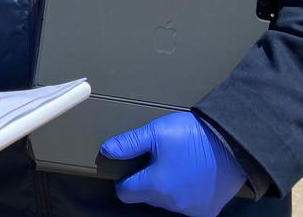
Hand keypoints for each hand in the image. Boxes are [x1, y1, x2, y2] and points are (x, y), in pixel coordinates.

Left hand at [100, 112, 245, 215]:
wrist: (235, 144)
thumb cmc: (193, 136)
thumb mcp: (156, 132)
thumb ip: (129, 143)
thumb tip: (106, 151)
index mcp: (155, 186)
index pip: (125, 193)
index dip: (124, 179)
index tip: (133, 166)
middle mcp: (172, 204)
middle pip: (146, 197)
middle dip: (147, 181)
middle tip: (158, 159)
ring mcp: (191, 210)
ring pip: (167, 202)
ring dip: (167, 188)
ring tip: (178, 164)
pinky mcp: (208, 211)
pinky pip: (188, 205)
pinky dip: (186, 194)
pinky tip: (192, 176)